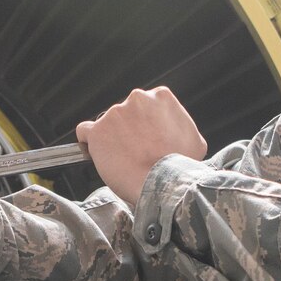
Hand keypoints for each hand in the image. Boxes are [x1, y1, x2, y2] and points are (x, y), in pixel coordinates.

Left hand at [74, 87, 206, 203]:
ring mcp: (115, 113)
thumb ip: (181, 128)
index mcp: (161, 97)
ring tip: (125, 159)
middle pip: (127, 113)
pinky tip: (96, 150)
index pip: (146, 105)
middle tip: (137, 151)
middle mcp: (136, 99)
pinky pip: (85, 131)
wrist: (163, 183)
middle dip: (130, 130)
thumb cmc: (180, 165)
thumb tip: (174, 133)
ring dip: (114, 138)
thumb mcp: (195, 141)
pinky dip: (89, 141)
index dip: (146, 124)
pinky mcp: (98, 131)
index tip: (147, 138)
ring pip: (109, 124)